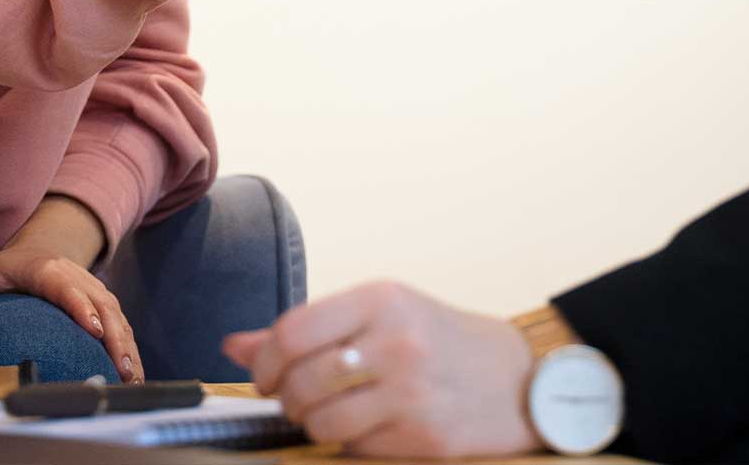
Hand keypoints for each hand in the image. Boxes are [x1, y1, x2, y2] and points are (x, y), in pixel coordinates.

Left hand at [0, 200, 140, 382]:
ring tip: (132, 377)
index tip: (94, 331)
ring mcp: (93, 288)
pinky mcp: (103, 302)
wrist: (39, 248)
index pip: (66, 288)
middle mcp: (76, 276)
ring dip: (127, 345)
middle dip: (115, 337)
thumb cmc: (3, 268)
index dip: (81, 308)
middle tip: (122, 369)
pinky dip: (129, 346)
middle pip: (102, 305)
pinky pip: (120, 323)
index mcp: (46, 269)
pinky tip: (133, 373)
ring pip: (116, 315)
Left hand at [222, 281, 539, 457]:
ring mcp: (412, 391)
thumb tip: (232, 344)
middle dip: (285, 398)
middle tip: (294, 398)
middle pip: (301, 381)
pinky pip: (355, 449)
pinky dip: (349, 444)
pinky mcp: (425, 437)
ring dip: (312, 424)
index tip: (266, 373)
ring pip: (321, 422)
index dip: (265, 360)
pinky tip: (368, 426)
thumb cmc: (438, 339)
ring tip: (329, 412)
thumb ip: (307, 329)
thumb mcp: (380, 314)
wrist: (515, 379)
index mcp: (381, 299)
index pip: (293, 331)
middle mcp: (396, 341)